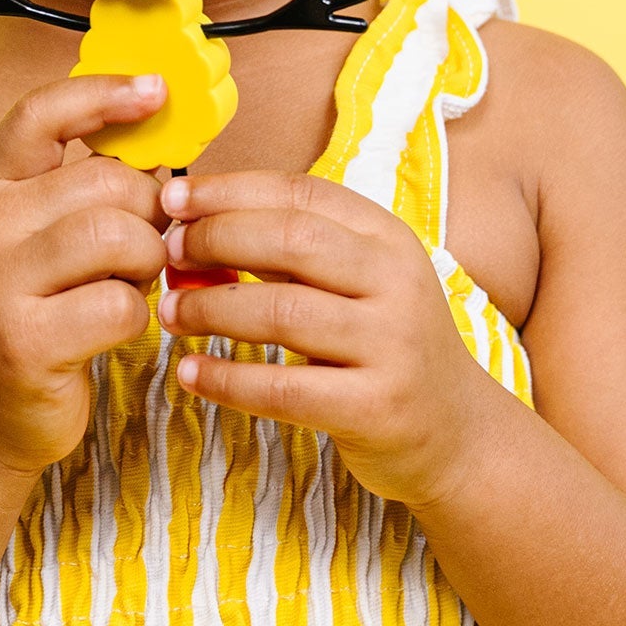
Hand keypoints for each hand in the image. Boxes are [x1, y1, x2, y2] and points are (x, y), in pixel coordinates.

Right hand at [0, 74, 170, 477]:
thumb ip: (89, 186)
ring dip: (147, 261)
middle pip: (105, 179)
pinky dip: (136, 316)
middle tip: (143, 243)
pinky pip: (120, 305)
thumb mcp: (47, 233)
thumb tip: (164, 141)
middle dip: (149, 210)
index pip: (42, 114)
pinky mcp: (25, 342)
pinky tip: (110, 325)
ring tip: (129, 282)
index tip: (157, 89)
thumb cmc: (38, 308)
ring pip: (118, 236)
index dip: (104, 93)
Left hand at [156, 171, 501, 510]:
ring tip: (169, 314)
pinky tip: (190, 374)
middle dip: (216, 239)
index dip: (229, 189)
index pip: (300, 192)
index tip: (174, 196)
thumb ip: (289, 252)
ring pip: (282, 312)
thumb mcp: (358, 282)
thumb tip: (193, 223)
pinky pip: (285, 390)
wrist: (458, 435)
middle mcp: (397, 282)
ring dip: (211, 309)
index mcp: (388, 237)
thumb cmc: (385, 347)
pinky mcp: (377, 408)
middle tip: (167, 254)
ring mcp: (392, 345)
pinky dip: (227, 380)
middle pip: (291, 239)